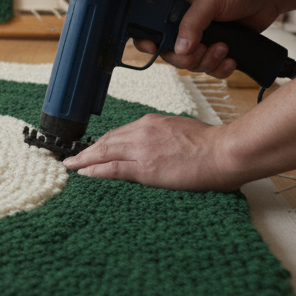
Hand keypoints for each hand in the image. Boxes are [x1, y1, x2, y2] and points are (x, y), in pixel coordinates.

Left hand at [61, 114, 249, 191]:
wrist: (223, 152)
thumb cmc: (211, 144)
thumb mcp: (180, 130)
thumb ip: (162, 135)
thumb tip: (154, 146)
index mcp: (152, 122)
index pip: (120, 133)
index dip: (104, 142)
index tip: (94, 147)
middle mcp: (142, 132)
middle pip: (107, 141)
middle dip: (88, 149)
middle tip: (73, 156)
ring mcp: (141, 149)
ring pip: (104, 152)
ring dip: (85, 159)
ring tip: (72, 165)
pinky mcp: (145, 168)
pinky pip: (112, 169)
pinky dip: (95, 170)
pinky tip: (84, 172)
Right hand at [133, 0, 283, 78]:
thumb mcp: (211, 0)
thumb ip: (193, 23)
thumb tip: (180, 49)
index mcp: (177, 10)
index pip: (153, 29)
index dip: (149, 40)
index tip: (153, 48)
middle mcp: (186, 27)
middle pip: (172, 54)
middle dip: (188, 58)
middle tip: (203, 49)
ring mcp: (203, 40)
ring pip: (192, 65)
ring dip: (208, 62)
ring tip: (224, 48)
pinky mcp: (219, 51)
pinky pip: (211, 70)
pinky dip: (220, 69)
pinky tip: (232, 59)